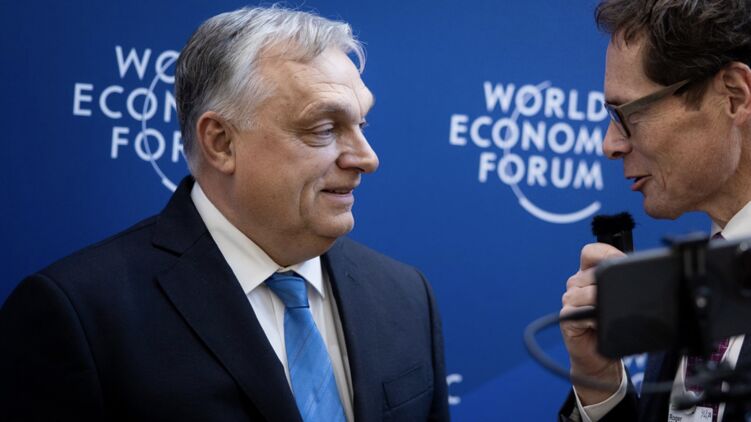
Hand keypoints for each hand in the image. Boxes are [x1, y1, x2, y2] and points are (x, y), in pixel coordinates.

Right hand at [560, 243, 624, 404]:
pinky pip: (580, 310)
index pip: (591, 252)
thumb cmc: (612, 328)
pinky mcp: (566, 316)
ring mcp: (570, 299)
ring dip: (601, 304)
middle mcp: (577, 284)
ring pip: (586, 292)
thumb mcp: (622, 303)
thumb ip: (626, 286)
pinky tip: (598, 325)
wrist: (601, 359)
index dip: (605, 253)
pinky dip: (593, 318)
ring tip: (607, 316)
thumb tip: (638, 280)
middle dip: (608, 287)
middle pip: (591, 273)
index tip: (620, 261)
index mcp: (590, 274)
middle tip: (618, 302)